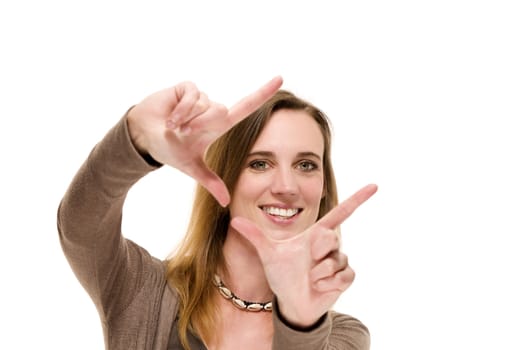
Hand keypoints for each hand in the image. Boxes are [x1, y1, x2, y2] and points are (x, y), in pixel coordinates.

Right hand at [127, 76, 282, 206]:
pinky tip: (169, 118)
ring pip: (205, 104)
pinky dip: (180, 110)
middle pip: (221, 111)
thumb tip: (226, 202)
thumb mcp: (192, 167)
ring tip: (175, 127)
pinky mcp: (186, 88)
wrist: (144, 137)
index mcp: (219, 126)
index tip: (281, 79)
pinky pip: (192, 96)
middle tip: (185, 135)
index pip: (246, 107)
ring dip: (187, 120)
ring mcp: (200, 98)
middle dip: (201, 125)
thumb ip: (211, 182)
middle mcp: (212, 109)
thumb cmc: (170, 149)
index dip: (263, 93)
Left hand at [231, 184, 377, 326]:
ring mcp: (339, 261)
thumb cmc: (282, 274)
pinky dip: (326, 284)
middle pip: (331, 237)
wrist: (291, 301)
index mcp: (316, 234)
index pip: (340, 213)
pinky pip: (341, 276)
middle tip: (306, 261)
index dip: (357, 199)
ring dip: (317, 273)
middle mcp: (330, 244)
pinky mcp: (346, 277)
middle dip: (315, 251)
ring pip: (334, 260)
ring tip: (310, 277)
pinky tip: (319, 287)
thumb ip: (255, 236)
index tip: (374, 186)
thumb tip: (234, 220)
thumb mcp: (268, 253)